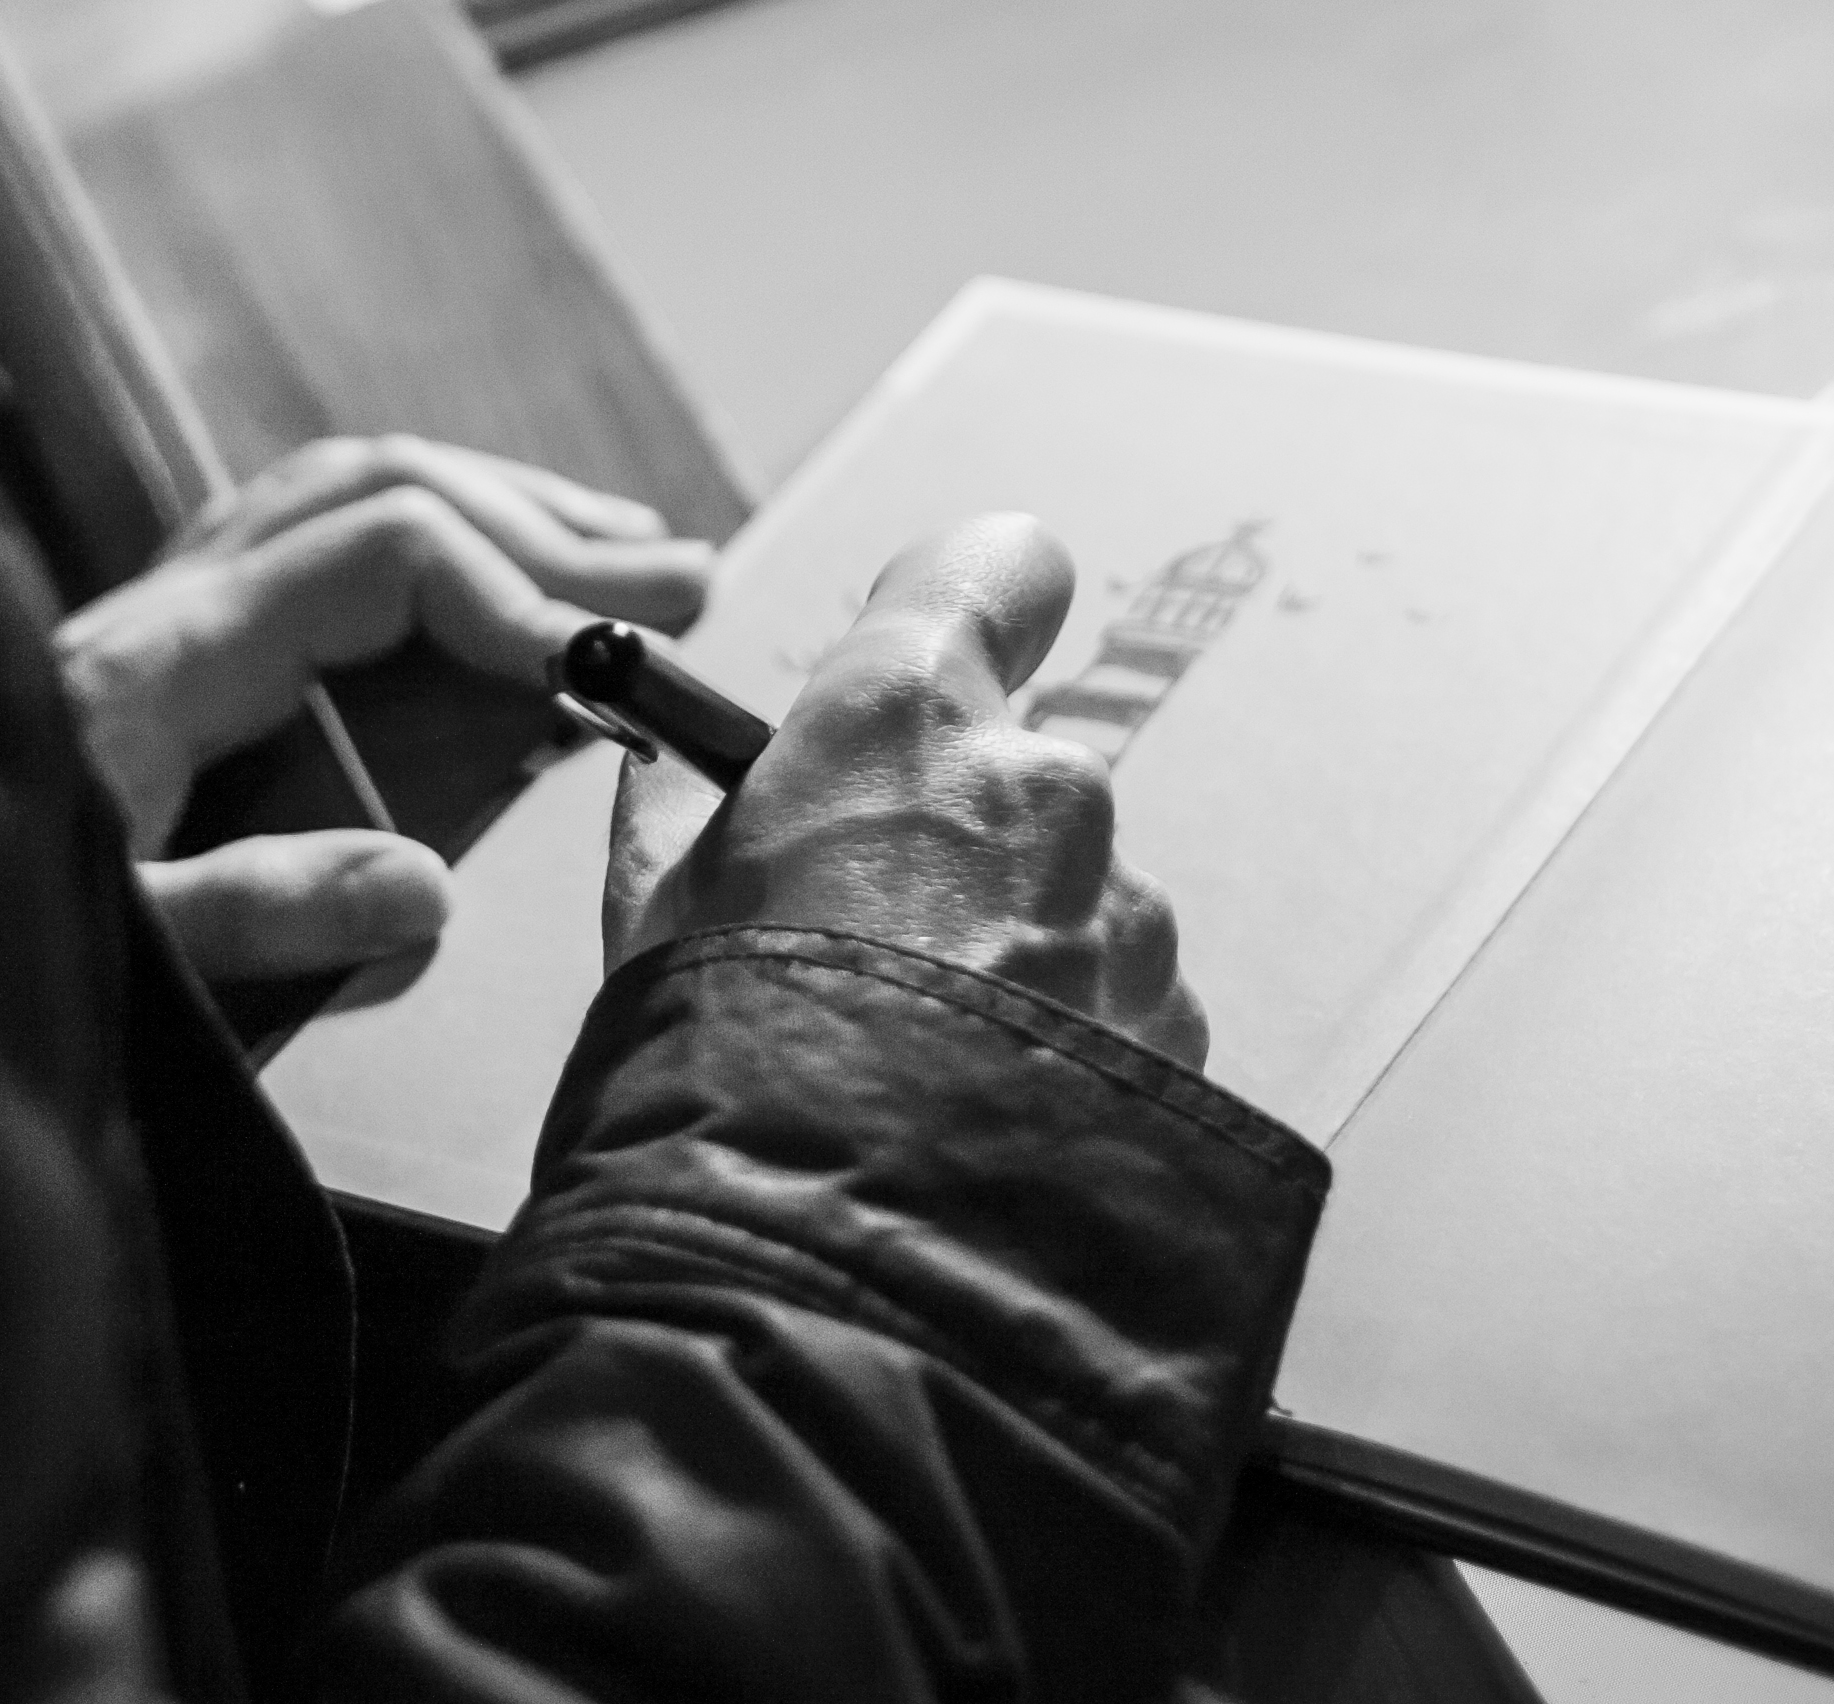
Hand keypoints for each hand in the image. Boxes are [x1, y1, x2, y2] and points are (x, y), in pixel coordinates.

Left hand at [60, 435, 713, 980]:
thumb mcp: (99, 955)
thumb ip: (251, 914)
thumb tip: (422, 887)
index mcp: (147, 658)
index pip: (377, 547)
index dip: (510, 593)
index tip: (608, 674)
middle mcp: (151, 606)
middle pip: (372, 486)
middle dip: (538, 523)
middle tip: (677, 581)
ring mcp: (148, 618)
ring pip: (339, 495)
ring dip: (492, 510)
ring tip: (623, 555)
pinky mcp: (145, 657)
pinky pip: (299, 545)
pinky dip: (416, 543)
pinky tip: (480, 587)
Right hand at [606, 514, 1203, 1068]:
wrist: (839, 1268)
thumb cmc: (723, 1069)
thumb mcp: (657, 914)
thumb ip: (685, 814)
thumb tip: (679, 776)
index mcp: (903, 714)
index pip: (997, 564)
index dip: (980, 605)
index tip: (952, 653)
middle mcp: (1040, 783)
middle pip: (1017, 766)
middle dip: (959, 839)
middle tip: (869, 943)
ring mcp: (1123, 909)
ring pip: (1073, 896)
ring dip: (1014, 954)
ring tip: (921, 1065)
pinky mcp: (1176, 1025)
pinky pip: (1118, 1004)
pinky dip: (1066, 1046)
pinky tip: (987, 1122)